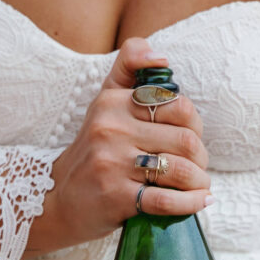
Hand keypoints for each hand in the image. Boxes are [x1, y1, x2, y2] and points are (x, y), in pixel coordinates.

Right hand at [24, 38, 211, 256]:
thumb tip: (159, 56)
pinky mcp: (115, 197)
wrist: (58, 199)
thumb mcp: (105, 102)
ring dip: (199, 182)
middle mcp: (110, 129)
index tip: (190, 138)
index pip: (178, 106)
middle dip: (201, 157)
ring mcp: (111, 164)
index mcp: (112, 102)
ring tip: (199, 186)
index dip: (195, 124)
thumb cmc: (94, 150)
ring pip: (180, 170)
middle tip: (197, 167)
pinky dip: (190, 203)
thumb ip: (129, 68)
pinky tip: (200, 202)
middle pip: (185, 140)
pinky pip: (167, 201)